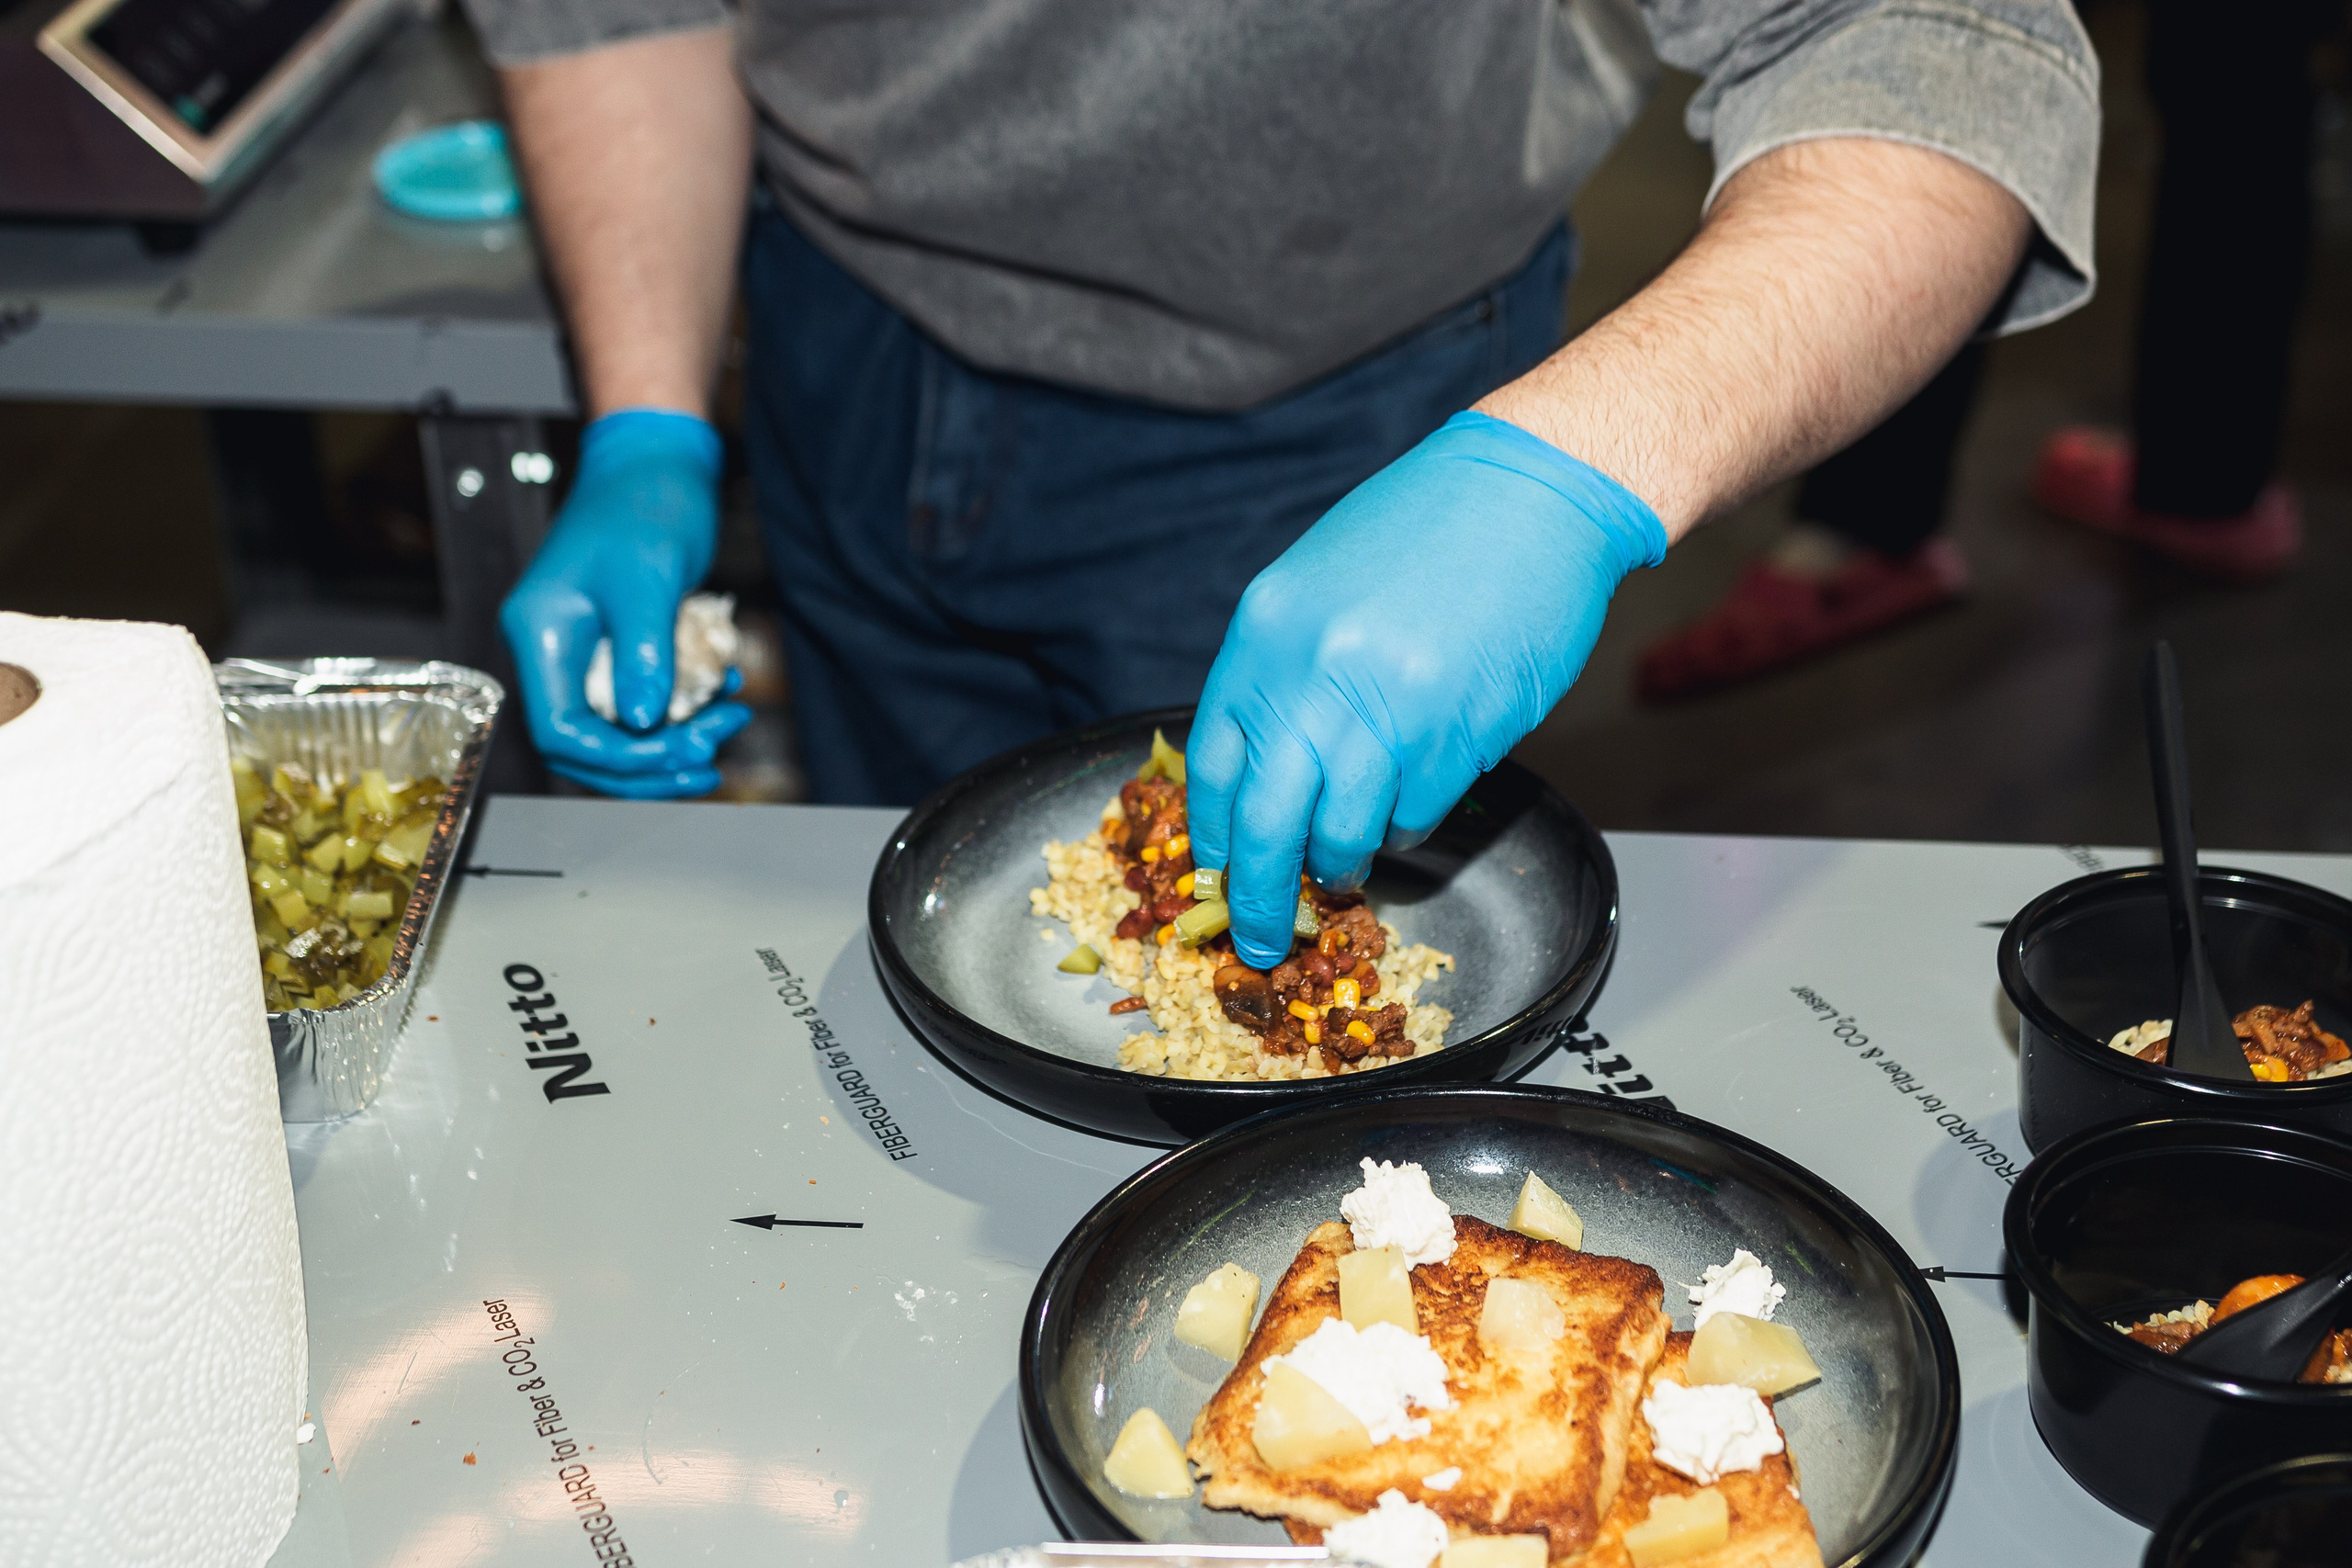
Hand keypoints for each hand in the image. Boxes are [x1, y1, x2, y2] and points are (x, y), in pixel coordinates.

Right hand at [499, 408, 751, 796]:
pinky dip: (685, 706)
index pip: (561, 730)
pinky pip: (643, 698)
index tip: (679, 751)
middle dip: (651, 760)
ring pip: (619, 728)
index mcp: (543, 633)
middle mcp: (555, 648)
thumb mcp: (648, 577)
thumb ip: (644, 651)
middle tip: (711, 751)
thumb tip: (646, 721)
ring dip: (673, 739)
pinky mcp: (618, 645)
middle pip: (587, 744)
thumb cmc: (644, 501)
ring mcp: (586, 649)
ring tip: (728, 722)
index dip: (620, 757)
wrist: (657, 458)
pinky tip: (725, 689)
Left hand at [1186, 411, 1665, 965]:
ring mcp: (1387, 709)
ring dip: (1342, 863)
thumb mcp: (1317, 587)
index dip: (1214, 834)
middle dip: (1259, 896)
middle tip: (1263, 937)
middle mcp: (1315, 676)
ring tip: (1348, 863)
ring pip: (1344, 834)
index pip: (1216, 764)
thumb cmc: (1425, 531)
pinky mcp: (1457, 734)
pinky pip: (1414, 815)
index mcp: (1267, 634)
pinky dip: (1407, 825)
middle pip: (1266, 823)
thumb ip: (1283, 672)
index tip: (1217, 870)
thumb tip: (1263, 768)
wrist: (1532, 491)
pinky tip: (1414, 797)